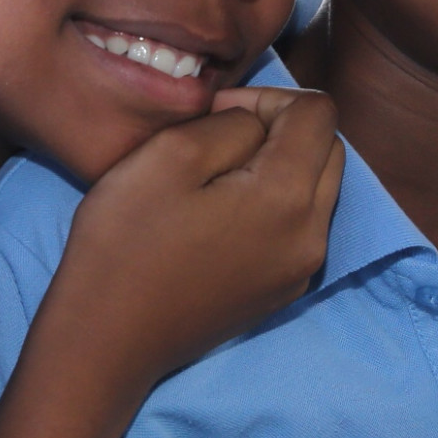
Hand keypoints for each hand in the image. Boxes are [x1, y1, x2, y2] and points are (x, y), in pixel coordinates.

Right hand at [62, 86, 343, 376]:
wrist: (108, 341)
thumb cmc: (127, 242)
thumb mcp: (170, 153)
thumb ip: (232, 122)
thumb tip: (258, 124)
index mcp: (288, 197)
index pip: (319, 112)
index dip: (269, 96)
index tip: (220, 112)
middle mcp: (312, 235)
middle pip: (329, 148)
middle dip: (284, 127)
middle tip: (221, 138)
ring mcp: (302, 268)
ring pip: (320, 187)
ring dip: (283, 164)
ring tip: (220, 173)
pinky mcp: (285, 289)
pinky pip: (302, 224)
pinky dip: (277, 202)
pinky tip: (223, 212)